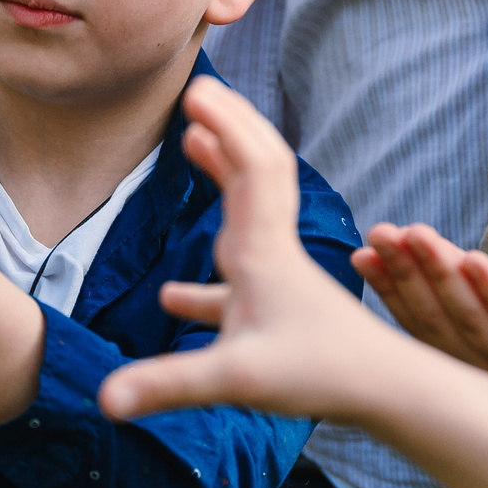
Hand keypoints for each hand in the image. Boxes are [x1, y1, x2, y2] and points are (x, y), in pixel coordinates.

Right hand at [100, 77, 396, 423]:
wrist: (385, 392)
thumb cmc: (320, 376)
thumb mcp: (236, 381)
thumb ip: (168, 384)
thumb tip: (102, 398)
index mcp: (262, 252)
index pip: (250, 168)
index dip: (226, 125)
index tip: (197, 89)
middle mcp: (272, 252)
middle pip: (259, 170)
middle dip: (232, 127)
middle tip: (200, 91)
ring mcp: (278, 278)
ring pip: (250, 211)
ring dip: (225, 173)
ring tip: (195, 143)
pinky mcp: (279, 309)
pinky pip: (236, 278)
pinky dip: (203, 279)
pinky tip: (174, 298)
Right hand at [355, 223, 487, 421]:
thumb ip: (461, 278)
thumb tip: (400, 244)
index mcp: (474, 358)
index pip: (422, 321)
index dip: (390, 287)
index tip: (363, 250)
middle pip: (439, 320)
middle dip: (406, 275)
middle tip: (380, 234)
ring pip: (474, 320)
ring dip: (442, 276)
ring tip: (417, 236)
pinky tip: (476, 260)